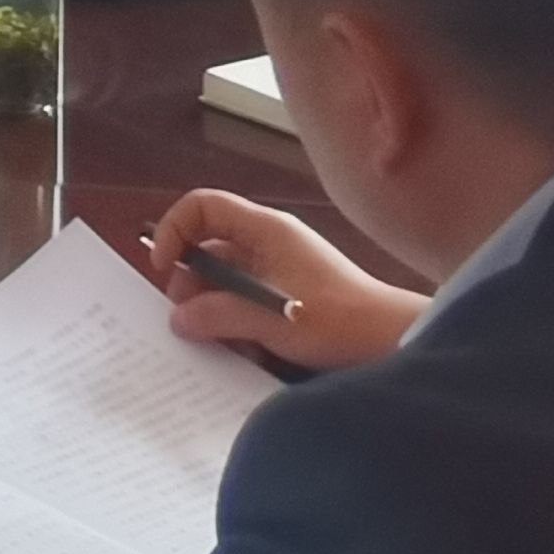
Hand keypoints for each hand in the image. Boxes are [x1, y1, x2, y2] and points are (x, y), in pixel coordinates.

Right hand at [143, 189, 419, 369]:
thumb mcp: (269, 320)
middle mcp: (269, 240)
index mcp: (265, 229)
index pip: (202, 207)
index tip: (164, 268)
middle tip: (187, 319)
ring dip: (213, 306)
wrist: (389, 340)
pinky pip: (245, 296)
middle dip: (191, 281)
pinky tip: (243, 347)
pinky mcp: (287, 292)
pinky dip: (236, 318)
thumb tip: (178, 318)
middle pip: (208, 245)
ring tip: (219, 340)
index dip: (174, 230)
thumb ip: (217, 315)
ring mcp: (279, 266)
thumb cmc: (336, 321)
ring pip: (225, 277)